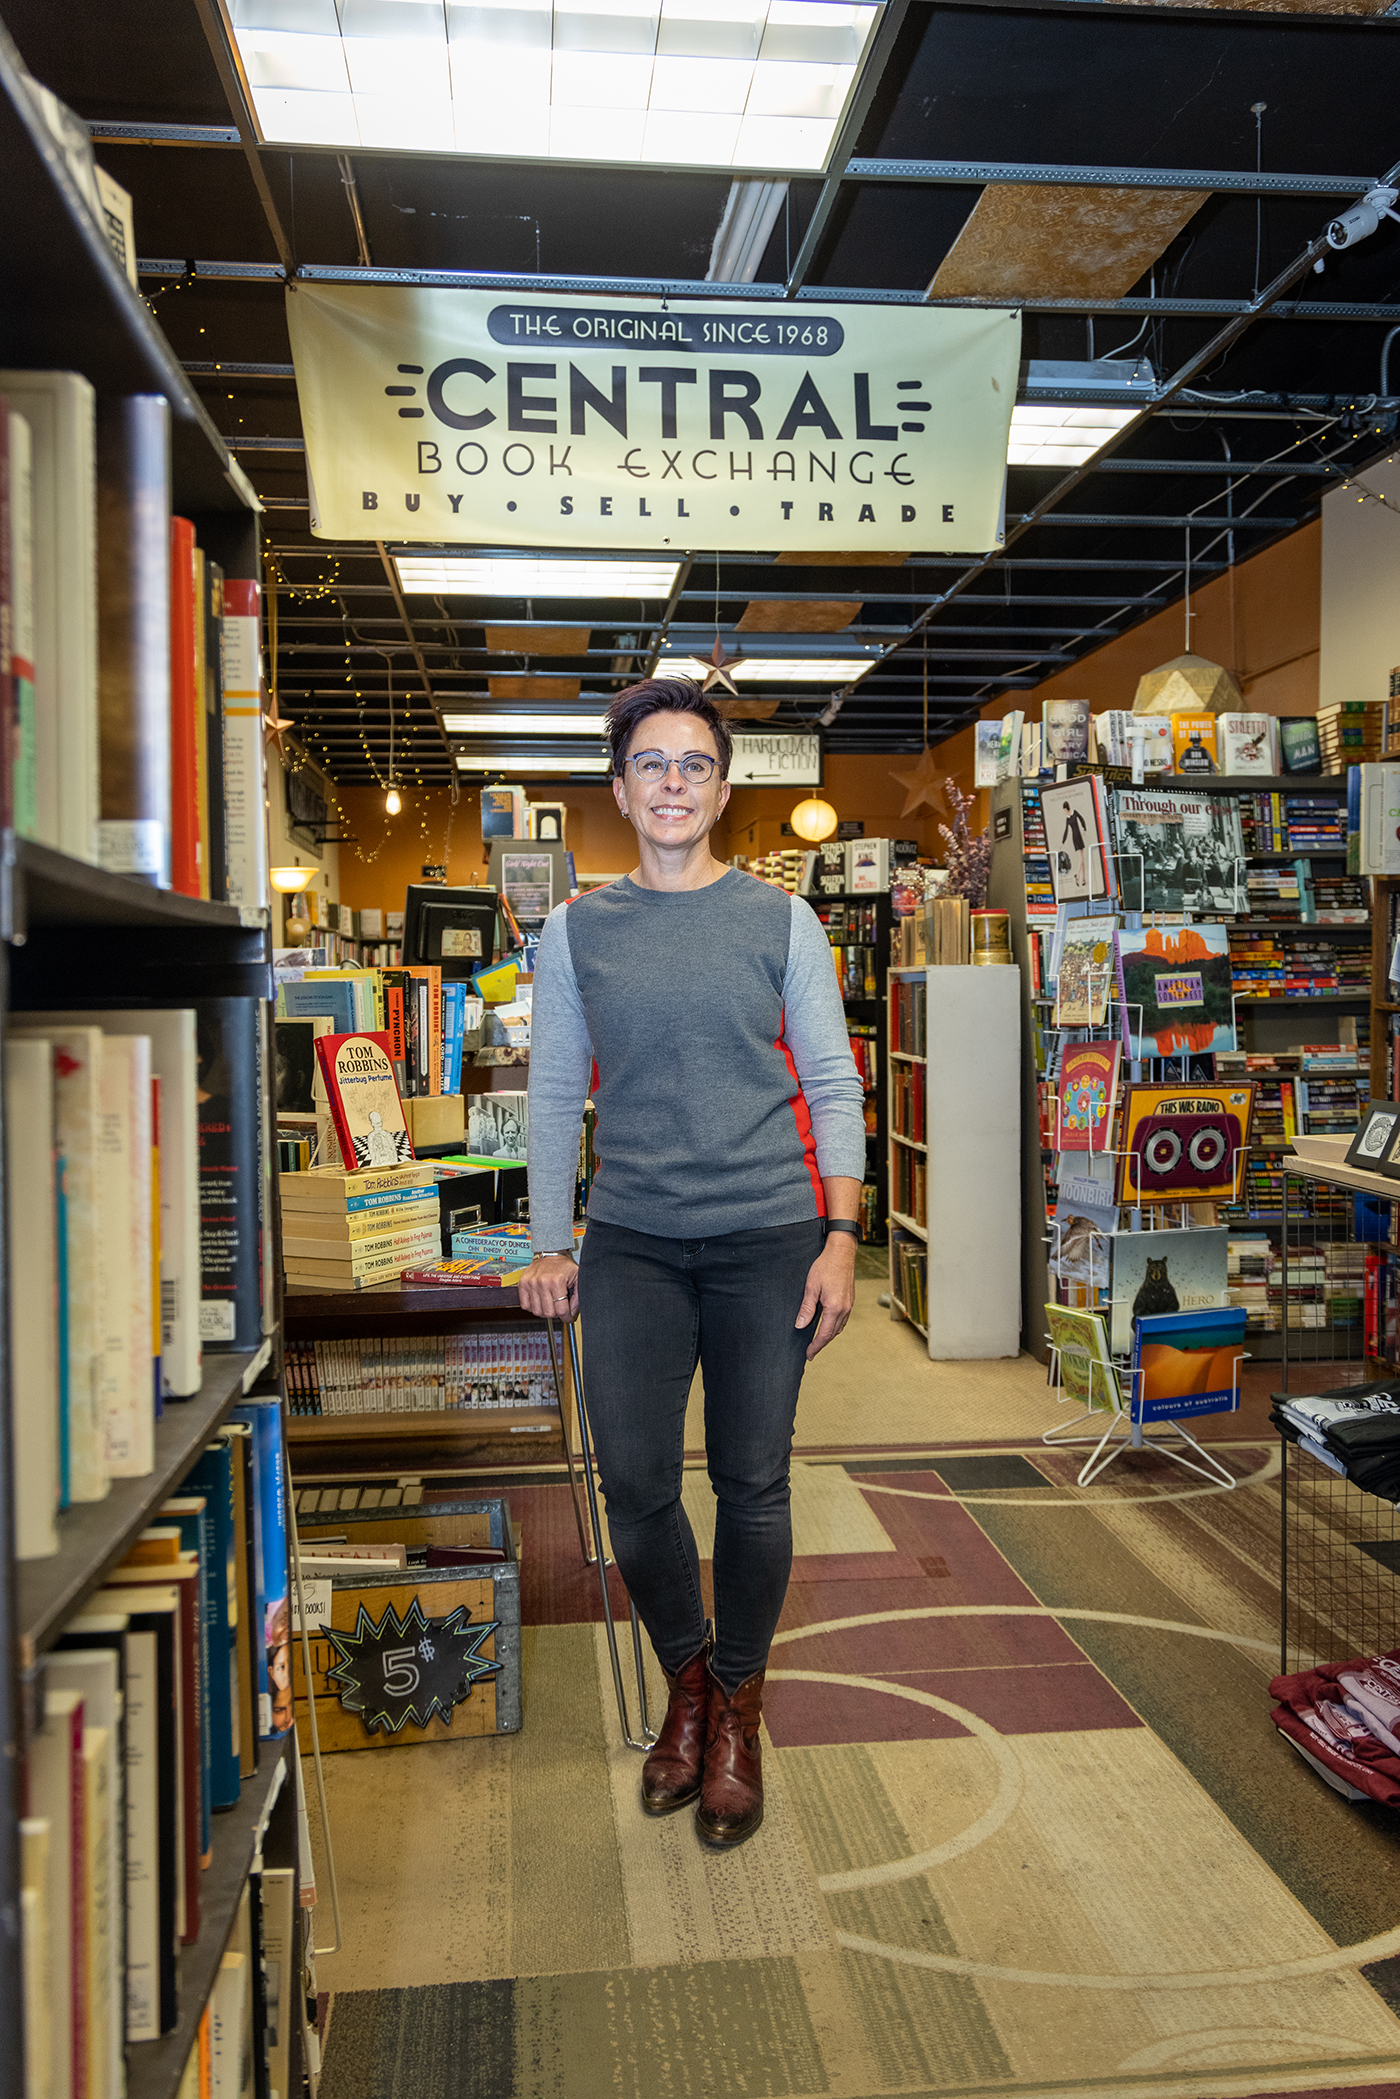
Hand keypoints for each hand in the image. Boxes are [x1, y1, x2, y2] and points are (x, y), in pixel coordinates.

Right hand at [518, 1253, 578, 1321]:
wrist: (550, 1253)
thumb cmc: (564, 1265)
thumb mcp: (577, 1278)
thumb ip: (578, 1297)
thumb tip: (571, 1313)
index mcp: (557, 1282)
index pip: (561, 1310)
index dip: (566, 1317)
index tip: (567, 1317)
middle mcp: (542, 1283)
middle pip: (548, 1313)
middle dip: (556, 1314)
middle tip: (559, 1309)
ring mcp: (531, 1284)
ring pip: (536, 1311)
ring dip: (544, 1311)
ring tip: (550, 1304)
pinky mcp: (523, 1284)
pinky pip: (525, 1305)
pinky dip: (532, 1307)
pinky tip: (539, 1302)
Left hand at [795, 1232, 855, 1359]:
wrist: (841, 1253)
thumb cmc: (825, 1267)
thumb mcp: (811, 1287)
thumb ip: (806, 1308)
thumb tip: (800, 1325)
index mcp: (834, 1308)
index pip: (824, 1334)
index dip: (815, 1346)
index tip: (808, 1354)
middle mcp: (844, 1309)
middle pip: (833, 1334)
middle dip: (821, 1344)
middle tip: (811, 1352)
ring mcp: (849, 1305)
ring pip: (839, 1327)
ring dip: (829, 1336)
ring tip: (817, 1341)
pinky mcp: (850, 1300)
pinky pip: (843, 1319)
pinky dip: (835, 1326)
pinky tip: (827, 1325)